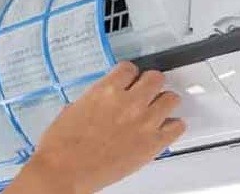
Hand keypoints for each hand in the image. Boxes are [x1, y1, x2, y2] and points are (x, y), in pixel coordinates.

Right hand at [6, 62, 185, 193]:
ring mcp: (144, 122)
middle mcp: (129, 102)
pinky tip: (164, 129)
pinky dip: (173, 126)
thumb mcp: (73, 109)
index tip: (129, 80)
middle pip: (155, 78)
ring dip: (164, 102)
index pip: (130, 68)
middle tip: (145, 93)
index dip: (129, 75)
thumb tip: (103, 100)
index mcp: (106, 90)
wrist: (65, 171)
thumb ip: (95, 99)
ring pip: (171, 98)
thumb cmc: (61, 144)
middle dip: (150, 84)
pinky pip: (177, 127)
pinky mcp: (153, 144)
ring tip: (157, 109)